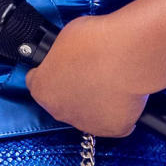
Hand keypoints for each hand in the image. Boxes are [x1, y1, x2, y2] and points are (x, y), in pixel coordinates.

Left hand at [23, 13, 148, 137]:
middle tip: (91, 71)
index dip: (51, 72)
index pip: (38, 83)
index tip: (63, 65)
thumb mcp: (65, 37)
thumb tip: (70, 53)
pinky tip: (124, 94)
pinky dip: (119, 110)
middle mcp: (60, 111)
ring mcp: (87, 122)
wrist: (127, 54)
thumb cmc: (96, 41)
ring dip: (96, 101)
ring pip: (89, 114)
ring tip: (111, 81)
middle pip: (64, 102)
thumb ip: (62, 53)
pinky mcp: (113, 128)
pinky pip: (115, 121)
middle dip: (75, 88)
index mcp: (43, 89)